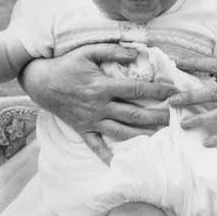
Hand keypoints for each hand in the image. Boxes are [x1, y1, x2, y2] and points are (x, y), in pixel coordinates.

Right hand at [19, 43, 174, 162]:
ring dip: (141, 135)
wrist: (40, 82)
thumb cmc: (67, 64)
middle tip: (175, 119)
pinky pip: (95, 146)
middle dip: (157, 117)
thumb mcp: (88, 51)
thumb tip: (137, 53)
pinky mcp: (82, 129)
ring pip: (121, 132)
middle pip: (134, 114)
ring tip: (160, 137)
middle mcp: (99, 106)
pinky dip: (106, 156)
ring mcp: (91, 120)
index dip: (158, 91)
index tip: (174, 92)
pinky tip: (118, 164)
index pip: (137, 89)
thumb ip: (113, 51)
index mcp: (103, 86)